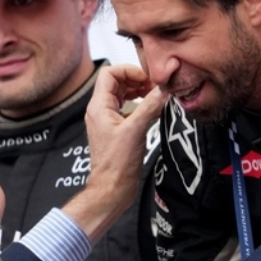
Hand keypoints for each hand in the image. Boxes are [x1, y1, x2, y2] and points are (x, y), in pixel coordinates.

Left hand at [62, 65, 167, 241]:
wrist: (111, 189)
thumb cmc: (116, 165)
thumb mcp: (135, 131)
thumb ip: (149, 107)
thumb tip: (162, 90)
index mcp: (99, 107)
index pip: (109, 73)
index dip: (129, 71)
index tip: (147, 79)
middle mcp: (100, 111)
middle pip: (116, 82)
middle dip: (136, 80)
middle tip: (154, 87)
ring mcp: (107, 121)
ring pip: (122, 96)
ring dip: (138, 92)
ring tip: (155, 97)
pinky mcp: (116, 131)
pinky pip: (126, 110)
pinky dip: (139, 106)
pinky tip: (152, 112)